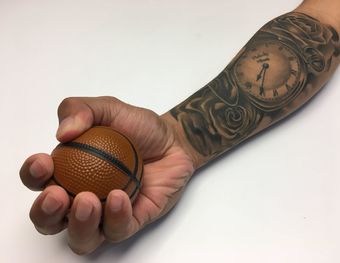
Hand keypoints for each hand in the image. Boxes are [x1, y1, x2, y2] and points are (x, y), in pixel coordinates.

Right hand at [20, 96, 194, 254]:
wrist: (174, 141)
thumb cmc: (139, 127)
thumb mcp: (109, 108)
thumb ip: (81, 110)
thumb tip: (62, 133)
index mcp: (70, 170)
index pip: (40, 181)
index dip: (33, 176)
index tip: (44, 162)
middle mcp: (81, 196)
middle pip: (50, 219)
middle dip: (45, 212)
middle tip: (57, 194)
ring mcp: (106, 214)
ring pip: (80, 236)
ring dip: (78, 223)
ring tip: (87, 200)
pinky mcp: (130, 222)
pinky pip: (117, 231)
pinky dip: (115, 218)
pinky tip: (119, 197)